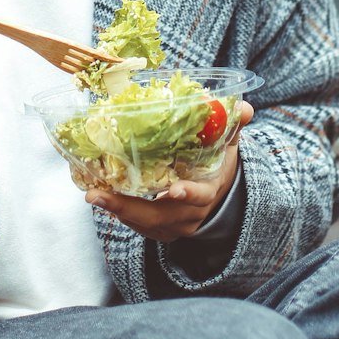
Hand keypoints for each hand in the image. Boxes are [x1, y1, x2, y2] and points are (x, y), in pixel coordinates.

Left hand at [85, 101, 255, 241]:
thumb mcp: (229, 144)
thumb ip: (233, 126)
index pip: (200, 196)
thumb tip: (244, 107)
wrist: (221, 195)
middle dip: (129, 208)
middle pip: (161, 216)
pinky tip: (103, 201)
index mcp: (209, 190)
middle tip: (99, 195)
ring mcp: (176, 226)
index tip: (173, 190)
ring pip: (146, 224)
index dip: (188, 194)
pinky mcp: (162, 230)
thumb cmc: (219, 164)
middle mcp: (192, 214)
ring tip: (94, 195)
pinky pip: (140, 227)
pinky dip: (122, 215)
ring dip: (118, 211)